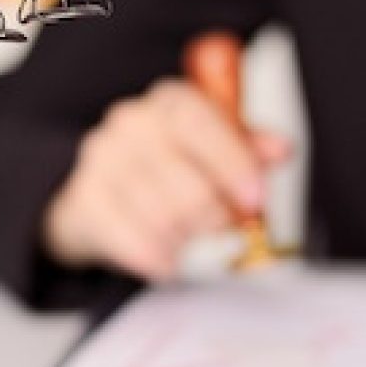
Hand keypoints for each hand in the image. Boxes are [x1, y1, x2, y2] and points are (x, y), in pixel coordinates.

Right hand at [42, 78, 292, 280]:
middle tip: (227, 234)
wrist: (100, 193)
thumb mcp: (211, 149)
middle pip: (183, 179)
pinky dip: (155, 257)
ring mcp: (101, 160)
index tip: (255, 200)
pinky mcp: (83, 199)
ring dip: (186, 241)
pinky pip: (126, 238)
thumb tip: (282, 149)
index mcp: (171, 102)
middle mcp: (132, 122)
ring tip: (196, 246)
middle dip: (214, 217)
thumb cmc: (169, 168)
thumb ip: (246, 148)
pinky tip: (169, 264)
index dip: (232, 162)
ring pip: (158, 214)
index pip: (200, 122)